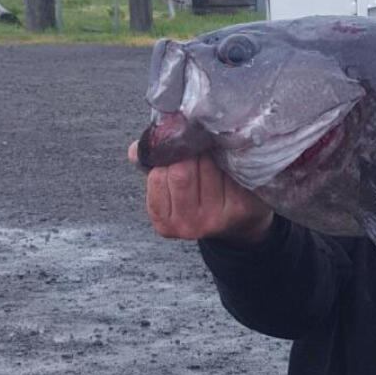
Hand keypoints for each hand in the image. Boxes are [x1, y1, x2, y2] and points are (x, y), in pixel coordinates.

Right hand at [127, 140, 274, 243]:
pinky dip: (227, 162)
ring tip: (212, 155)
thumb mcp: (172, 187)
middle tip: (198, 148)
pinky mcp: (238, 209)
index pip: (158, 177)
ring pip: (206, 168)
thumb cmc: (200, 195)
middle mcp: (187, 226)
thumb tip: (134, 150)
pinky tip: (228, 165)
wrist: (241, 219)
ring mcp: (214, 220)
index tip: (179, 150)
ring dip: (209, 155)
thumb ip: (152, 166)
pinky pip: (228, 172)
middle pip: (181, 173)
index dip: (169, 157)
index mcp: (164, 222)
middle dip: (189, 154)